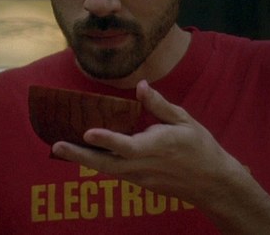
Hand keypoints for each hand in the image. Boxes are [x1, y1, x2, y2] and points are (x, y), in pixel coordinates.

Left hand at [52, 80, 269, 233]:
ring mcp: (140, 177)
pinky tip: (83, 154)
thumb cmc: (200, 148)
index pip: (125, 145)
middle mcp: (143, 165)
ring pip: (106, 170)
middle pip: (106, 163)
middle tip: (56, 146)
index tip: (87, 132)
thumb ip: (160, 105)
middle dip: (79, 155)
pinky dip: (97, 163)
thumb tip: (141, 86)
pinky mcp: (140, 183)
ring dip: (83, 160)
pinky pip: (115, 172)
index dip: (106, 139)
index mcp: (155, 146)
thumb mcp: (185, 121)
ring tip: (60, 148)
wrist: (214, 184)